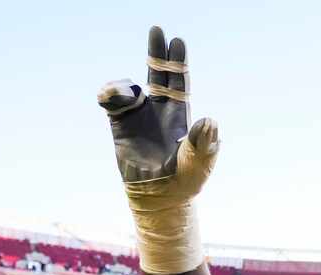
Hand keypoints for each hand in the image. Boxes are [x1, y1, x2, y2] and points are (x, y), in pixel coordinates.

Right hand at [97, 26, 218, 274]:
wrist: (158, 197)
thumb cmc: (185, 182)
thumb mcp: (200, 164)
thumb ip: (204, 142)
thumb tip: (210, 119)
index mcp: (180, 114)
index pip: (179, 81)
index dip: (177, 61)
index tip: (177, 41)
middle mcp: (159, 110)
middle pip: (158, 73)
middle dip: (157, 51)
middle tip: (157, 30)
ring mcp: (138, 116)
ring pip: (130, 86)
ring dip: (126, 84)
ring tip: (127, 95)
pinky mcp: (119, 125)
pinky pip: (111, 101)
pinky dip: (110, 94)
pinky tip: (113, 98)